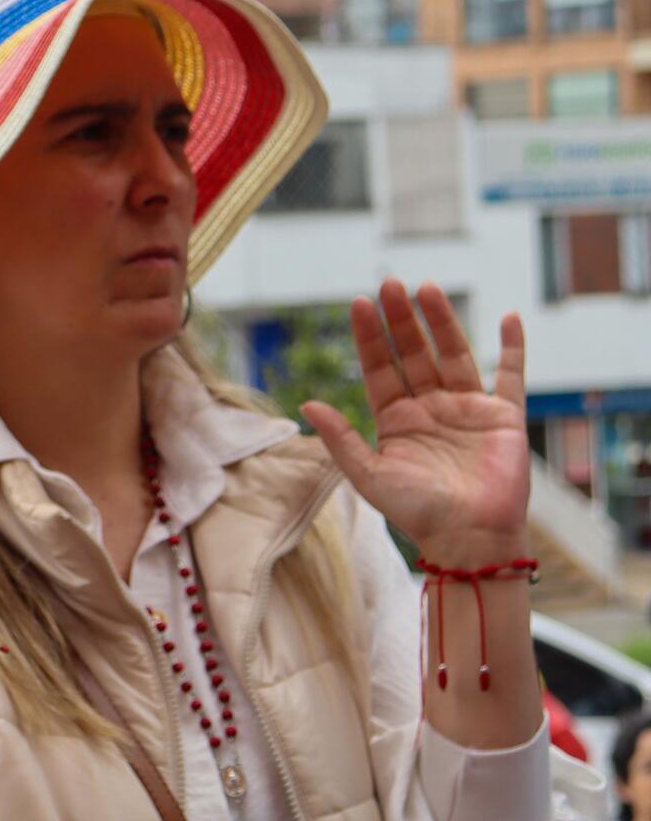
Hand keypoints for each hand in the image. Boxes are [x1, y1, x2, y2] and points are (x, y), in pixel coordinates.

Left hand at [300, 280, 529, 564]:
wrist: (468, 537)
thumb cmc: (416, 511)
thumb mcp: (368, 474)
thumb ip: (340, 438)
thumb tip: (307, 403)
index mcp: (396, 419)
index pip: (379, 368)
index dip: (370, 337)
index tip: (359, 303)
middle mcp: (430, 408)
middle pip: (414, 353)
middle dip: (402, 320)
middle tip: (390, 283)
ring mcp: (467, 408)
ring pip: (453, 354)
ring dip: (441, 321)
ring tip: (426, 288)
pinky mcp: (503, 416)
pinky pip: (511, 375)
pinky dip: (513, 347)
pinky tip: (508, 317)